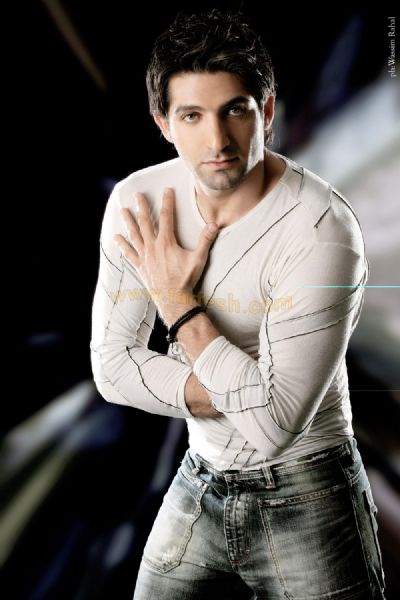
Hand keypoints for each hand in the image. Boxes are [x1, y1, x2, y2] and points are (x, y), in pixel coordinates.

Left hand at [113, 187, 219, 323]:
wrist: (173, 298)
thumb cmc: (185, 279)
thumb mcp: (198, 259)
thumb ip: (205, 240)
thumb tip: (214, 224)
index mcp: (166, 242)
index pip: (167, 217)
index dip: (167, 202)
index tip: (166, 190)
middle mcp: (152, 246)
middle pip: (145, 222)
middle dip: (142, 206)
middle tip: (137, 194)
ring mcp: (144, 256)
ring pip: (134, 234)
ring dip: (128, 221)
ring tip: (123, 210)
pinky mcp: (140, 266)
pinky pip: (129, 253)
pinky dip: (122, 245)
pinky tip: (116, 237)